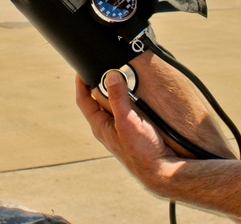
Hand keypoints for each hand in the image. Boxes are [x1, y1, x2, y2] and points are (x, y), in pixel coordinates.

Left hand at [75, 71, 182, 194]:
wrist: (161, 170)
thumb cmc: (142, 151)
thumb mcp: (127, 121)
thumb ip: (118, 99)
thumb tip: (110, 76)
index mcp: (100, 126)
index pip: (84, 101)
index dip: (80, 84)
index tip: (81, 69)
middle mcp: (107, 128)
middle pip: (97, 102)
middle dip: (100, 85)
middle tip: (106, 70)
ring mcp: (119, 131)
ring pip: (113, 107)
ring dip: (116, 93)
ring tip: (122, 79)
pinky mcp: (132, 132)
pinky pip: (125, 112)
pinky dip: (127, 101)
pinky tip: (137, 98)